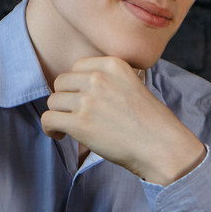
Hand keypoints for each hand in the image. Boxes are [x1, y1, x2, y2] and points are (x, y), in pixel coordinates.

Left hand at [41, 57, 204, 184]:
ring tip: (68, 128)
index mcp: (113, 65)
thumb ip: (109, 80)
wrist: (162, 146)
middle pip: (61, 82)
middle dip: (66, 99)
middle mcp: (98, 79)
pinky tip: (60, 136)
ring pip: (53, 101)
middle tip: (76, 115)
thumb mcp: (133, 85)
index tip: (83, 99)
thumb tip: (79, 88)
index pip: (77, 66)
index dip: (77, 85)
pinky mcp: (80, 123)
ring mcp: (88, 101)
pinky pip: (49, 119)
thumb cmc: (151, 122)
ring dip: (58, 115)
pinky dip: (50, 129)